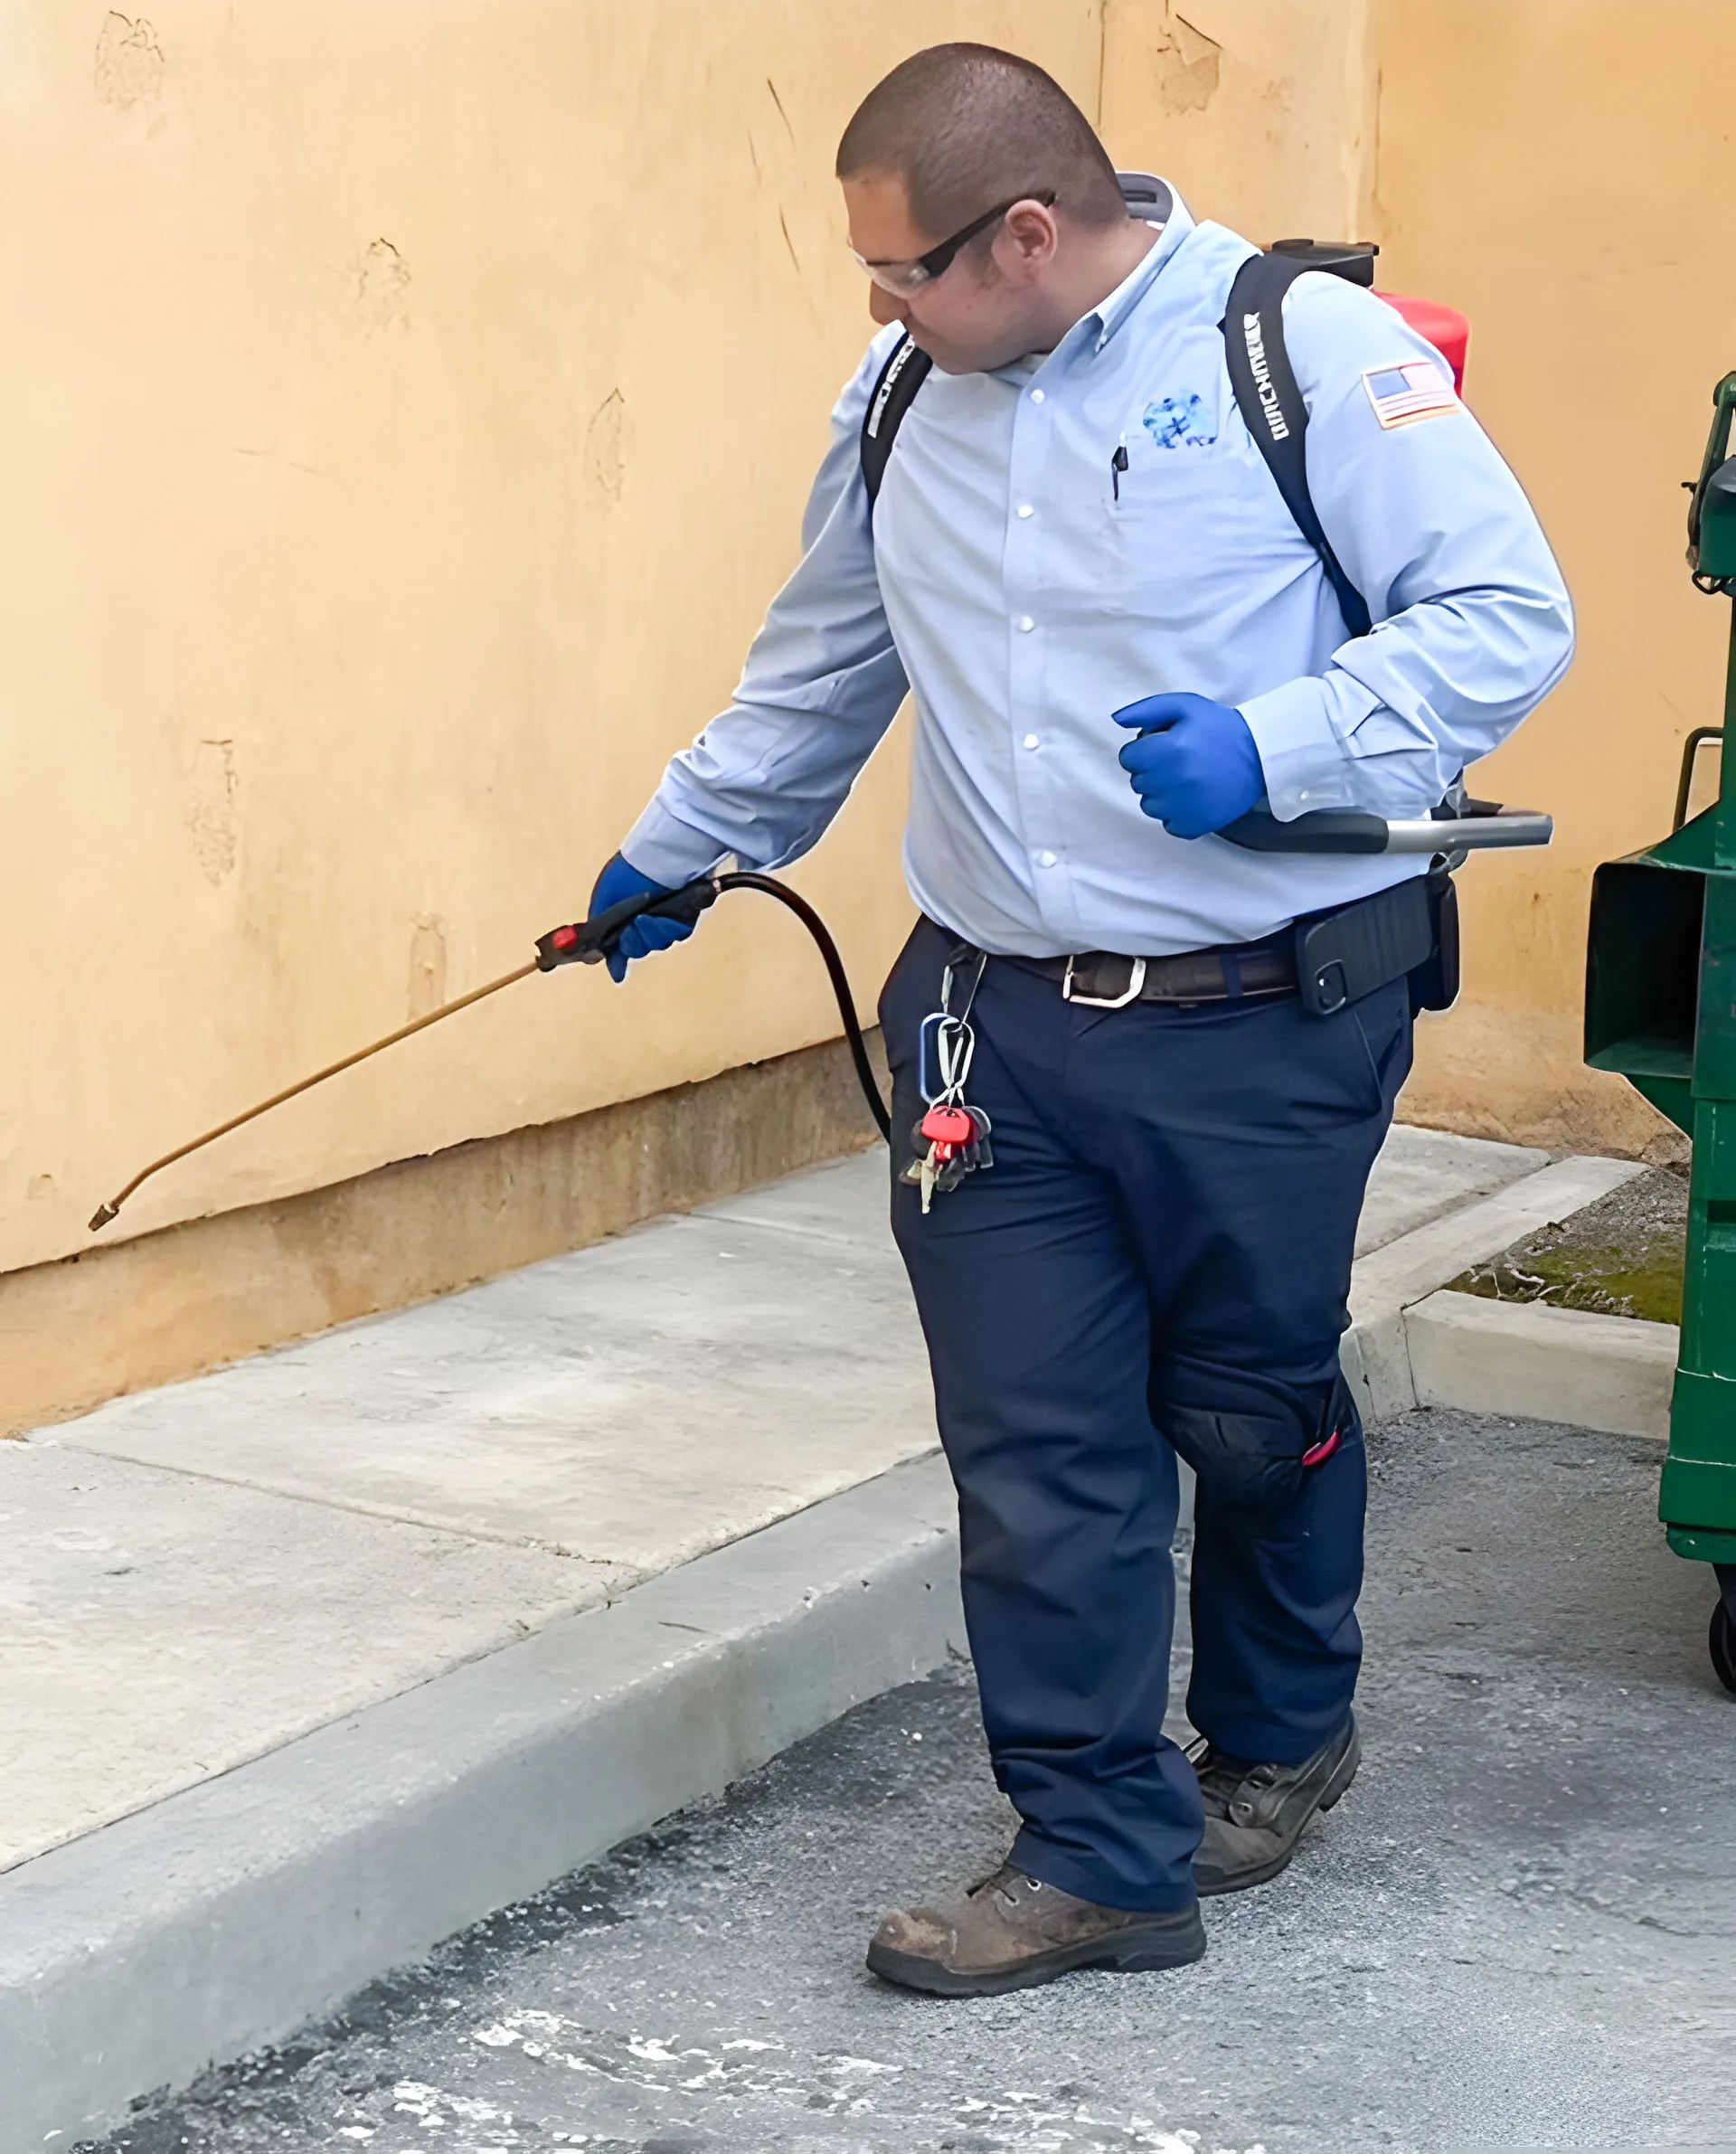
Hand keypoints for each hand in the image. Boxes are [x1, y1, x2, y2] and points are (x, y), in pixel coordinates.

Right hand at [589, 852, 696, 982]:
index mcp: (624, 916)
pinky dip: (669, 927)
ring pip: (659, 942)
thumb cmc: (626, 872)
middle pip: (641, 948)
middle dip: (636, 941)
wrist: (656, 855)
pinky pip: (678, 933)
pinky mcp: (687, 914)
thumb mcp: (603, 901)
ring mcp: (667, 918)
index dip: (620, 957)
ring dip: (652, 933)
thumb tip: (595, 961)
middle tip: (634, 925)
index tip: (618, 962)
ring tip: (647, 917)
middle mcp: (646, 919)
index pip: (622, 946)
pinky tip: (662, 916)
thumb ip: (597, 932)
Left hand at [1113, 693, 1263, 839]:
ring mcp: (1186, 806)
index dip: (1142, 751)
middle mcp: (1175, 780)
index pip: (1128, 759)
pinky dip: (1176, 814)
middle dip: (1151, 770)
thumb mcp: (1185, 706)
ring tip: (1185, 780)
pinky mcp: (1197, 824)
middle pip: (1137, 782)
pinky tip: (1193, 797)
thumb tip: (1116, 719)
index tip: (1160, 747)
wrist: (1260, 755)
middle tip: (1177, 762)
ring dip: (1161, 794)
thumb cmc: (1220, 729)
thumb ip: (1147, 709)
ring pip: (1149, 806)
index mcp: (1170, 749)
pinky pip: (1169, 824)